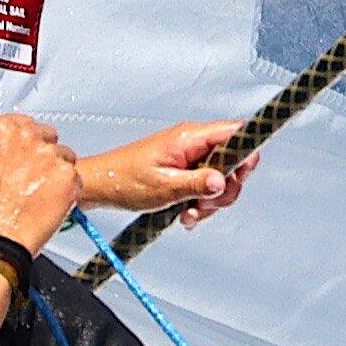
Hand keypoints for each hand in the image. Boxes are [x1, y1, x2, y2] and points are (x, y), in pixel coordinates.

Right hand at [0, 112, 80, 248]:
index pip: (26, 122)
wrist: (0, 234)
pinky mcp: (68, 174)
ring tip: (38, 191)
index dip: (26, 141)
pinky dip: (67, 188)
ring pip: (64, 155)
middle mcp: (29, 136)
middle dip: (43, 153)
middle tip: (29, 176)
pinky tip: (49, 199)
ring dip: (56, 170)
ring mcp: (50, 155)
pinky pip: (75, 176)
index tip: (23, 152)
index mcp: (4, 128)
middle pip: (48, 135)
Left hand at [79, 120, 257, 223]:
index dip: (245, 155)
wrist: (100, 186)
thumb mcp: (164, 187)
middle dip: (225, 189)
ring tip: (190, 213)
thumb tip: (223, 182)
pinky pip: (205, 185)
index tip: (236, 179)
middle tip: (205, 204)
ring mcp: (189, 156)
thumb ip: (197, 184)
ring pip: (221, 178)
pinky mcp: (184, 169)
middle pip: (234, 161)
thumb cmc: (124, 181)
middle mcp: (193, 142)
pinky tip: (185, 213)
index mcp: (190, 137)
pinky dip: (200, 202)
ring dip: (211, 200)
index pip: (236, 132)